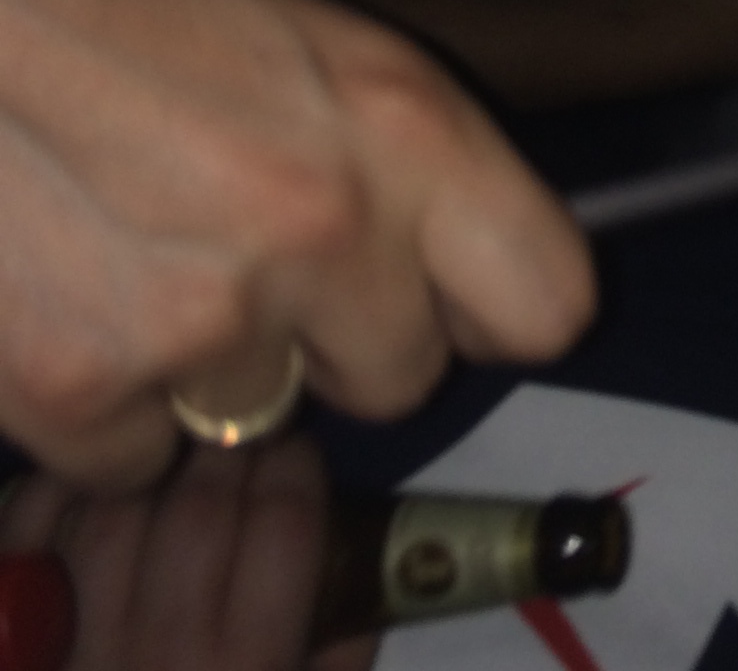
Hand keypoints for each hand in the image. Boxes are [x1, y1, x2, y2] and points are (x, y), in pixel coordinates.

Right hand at [0, 0, 593, 491]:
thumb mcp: (310, 30)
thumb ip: (391, 149)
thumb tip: (440, 238)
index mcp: (409, 124)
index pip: (549, 301)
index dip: (496, 309)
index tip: (457, 296)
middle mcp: (328, 230)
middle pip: (405, 380)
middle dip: (343, 339)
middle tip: (260, 256)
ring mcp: (202, 321)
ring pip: (260, 421)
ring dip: (214, 369)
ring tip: (142, 251)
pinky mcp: (73, 386)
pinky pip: (134, 454)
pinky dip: (104, 401)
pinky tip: (67, 294)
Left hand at [0, 437, 377, 670]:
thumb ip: (333, 670)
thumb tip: (360, 594)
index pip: (285, 528)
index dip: (296, 467)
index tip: (297, 451)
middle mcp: (160, 661)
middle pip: (199, 508)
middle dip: (227, 447)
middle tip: (236, 432)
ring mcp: (73, 657)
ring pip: (112, 515)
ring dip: (147, 466)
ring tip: (167, 454)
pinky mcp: (12, 650)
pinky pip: (24, 545)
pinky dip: (53, 498)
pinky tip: (87, 484)